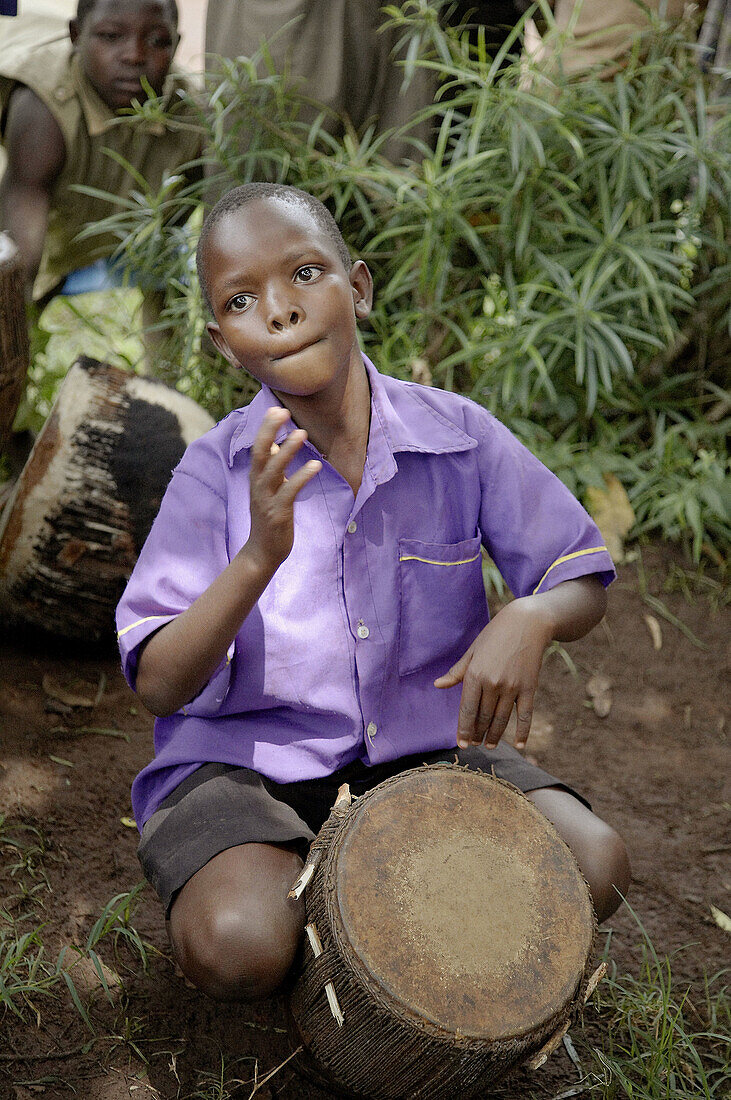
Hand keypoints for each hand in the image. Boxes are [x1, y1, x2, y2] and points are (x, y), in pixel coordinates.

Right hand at [245, 408, 320, 572]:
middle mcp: (257, 485)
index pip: (258, 448)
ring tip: (301, 433)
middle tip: (282, 411)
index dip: (266, 428)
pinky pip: (289, 492)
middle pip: (260, 453)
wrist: (263, 552)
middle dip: (269, 431)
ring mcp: (266, 499)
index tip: (276, 408)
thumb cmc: (269, 517)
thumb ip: (272, 466)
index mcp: (256, 478)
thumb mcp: (268, 488)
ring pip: (273, 470)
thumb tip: (276, 443)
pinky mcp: (277, 513)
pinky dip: (301, 477)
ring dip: (287, 451)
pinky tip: (315, 466)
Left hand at [434, 596, 553, 749]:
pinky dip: (522, 731)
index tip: (461, 744)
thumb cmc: (496, 635)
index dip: (463, 729)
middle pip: (483, 717)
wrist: (528, 623)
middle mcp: (492, 683)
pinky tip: (519, 745)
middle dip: (477, 733)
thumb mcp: (473, 650)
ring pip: (501, 719)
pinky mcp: (529, 688)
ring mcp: (512, 687)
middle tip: (474, 744)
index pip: (466, 710)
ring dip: (495, 735)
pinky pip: (525, 715)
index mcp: (475, 674)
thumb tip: (437, 685)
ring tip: (489, 745)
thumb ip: (457, 672)